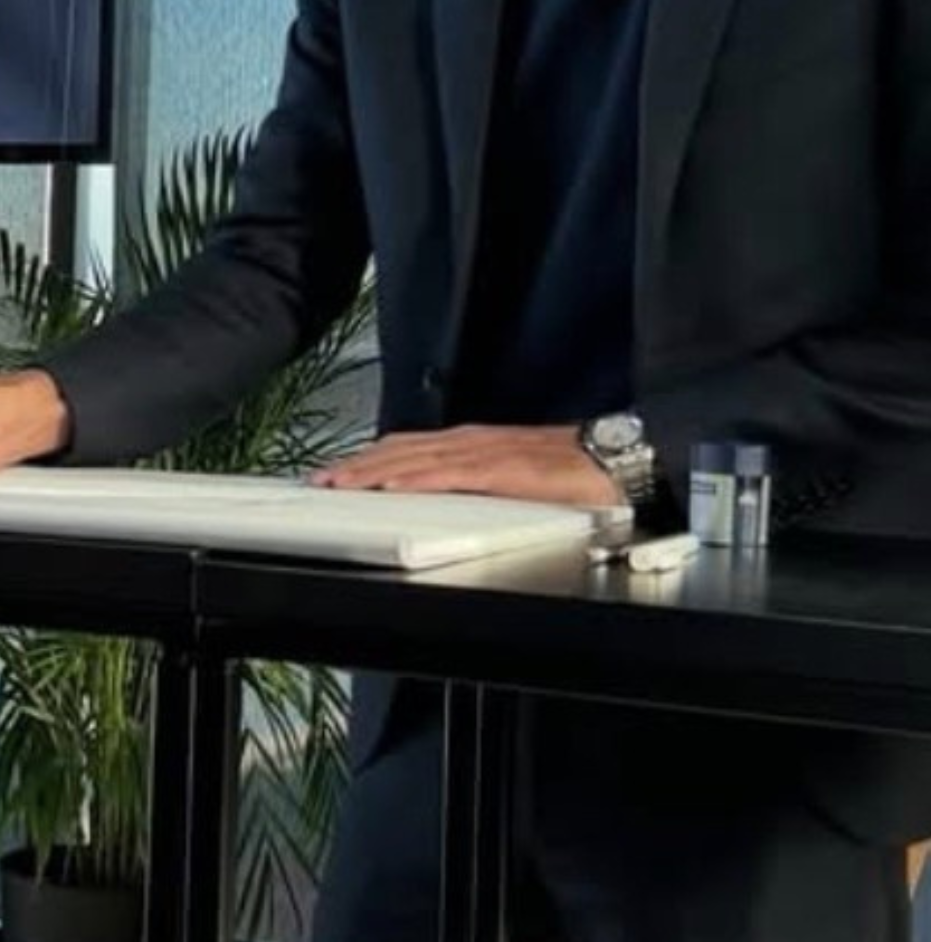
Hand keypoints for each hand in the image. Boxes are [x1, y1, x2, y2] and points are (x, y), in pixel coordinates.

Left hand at [311, 424, 623, 507]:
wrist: (621, 459)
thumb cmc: (571, 471)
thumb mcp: (509, 477)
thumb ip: (474, 484)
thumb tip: (438, 500)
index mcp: (470, 444)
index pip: (405, 448)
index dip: (366, 459)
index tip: (333, 472)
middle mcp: (471, 442)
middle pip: (400, 450)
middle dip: (356, 466)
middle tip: (319, 481)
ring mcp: (487, 452)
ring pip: (417, 459)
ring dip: (374, 471)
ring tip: (341, 484)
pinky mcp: (507, 470)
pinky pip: (454, 475)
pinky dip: (419, 480)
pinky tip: (394, 488)